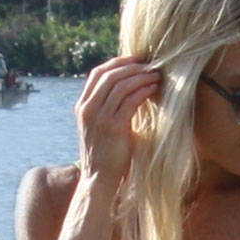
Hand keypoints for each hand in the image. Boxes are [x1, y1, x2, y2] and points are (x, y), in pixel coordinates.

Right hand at [74, 57, 161, 188]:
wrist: (99, 179)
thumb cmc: (105, 154)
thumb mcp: (99, 126)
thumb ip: (107, 107)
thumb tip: (128, 87)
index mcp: (82, 106)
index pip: (97, 73)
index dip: (117, 62)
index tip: (136, 60)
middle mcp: (87, 109)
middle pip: (109, 75)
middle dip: (132, 67)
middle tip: (151, 66)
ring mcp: (99, 118)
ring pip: (121, 85)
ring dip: (141, 77)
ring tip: (156, 76)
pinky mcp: (113, 127)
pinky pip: (130, 101)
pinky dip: (144, 91)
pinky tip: (154, 90)